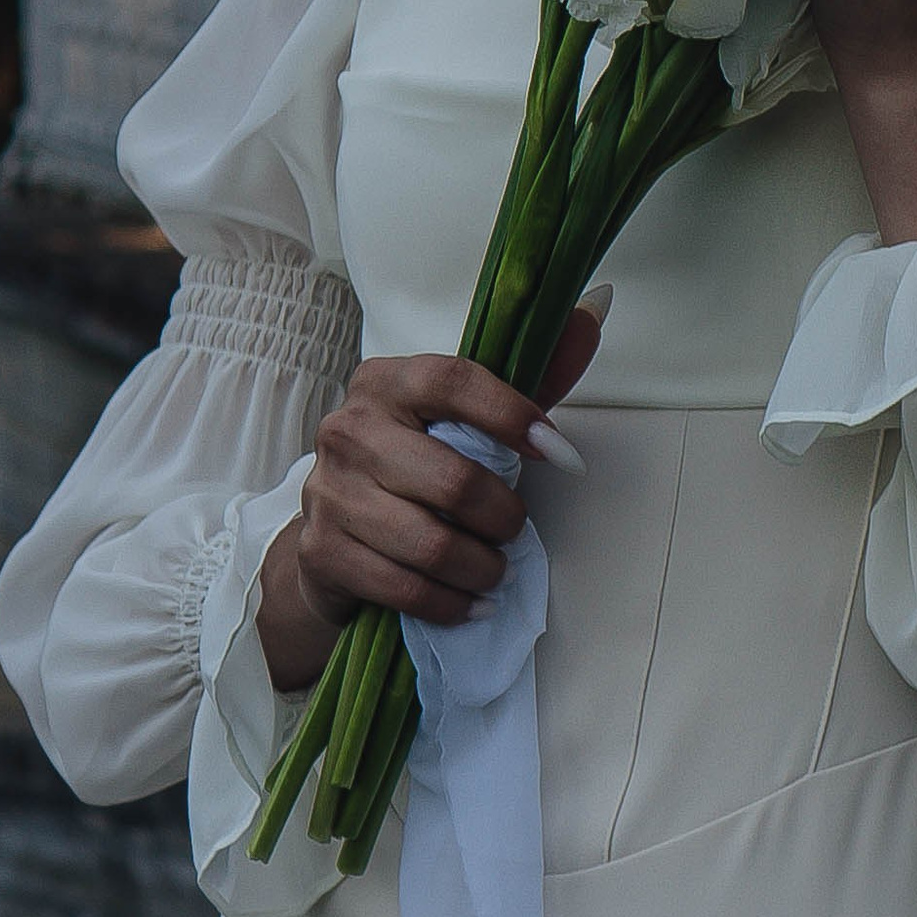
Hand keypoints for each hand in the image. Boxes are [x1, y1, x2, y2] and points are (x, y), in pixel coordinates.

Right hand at [256, 309, 602, 692]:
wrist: (334, 532)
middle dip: (503, 516)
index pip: (453, 382)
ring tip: (496, 568)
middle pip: (453, 479)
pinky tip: (472, 602)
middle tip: (515, 527)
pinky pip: (405, 587)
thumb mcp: (466, 417)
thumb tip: (593, 314)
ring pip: (432, 543)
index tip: (560, 454)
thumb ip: (530, 375)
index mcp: (385, 382)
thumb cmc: (415, 465)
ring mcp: (329, 491)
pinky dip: (452, 602)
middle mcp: (348, 428)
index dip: (514, 416)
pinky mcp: (323, 550)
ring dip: (483, 566)